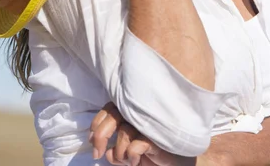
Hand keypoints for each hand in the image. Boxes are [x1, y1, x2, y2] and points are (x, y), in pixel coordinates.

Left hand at [90, 103, 234, 165]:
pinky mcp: (158, 137)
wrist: (177, 161)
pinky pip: (136, 144)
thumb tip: (104, 151)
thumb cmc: (150, 151)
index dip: (97, 123)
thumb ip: (115, 145)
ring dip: (119, 152)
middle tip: (97, 153)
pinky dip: (131, 154)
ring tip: (126, 160)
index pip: (109, 109)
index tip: (92, 141)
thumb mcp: (128, 149)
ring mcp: (150, 123)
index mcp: (131, 110)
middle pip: (114, 115)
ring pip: (124, 132)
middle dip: (101, 135)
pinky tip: (136, 160)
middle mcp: (140, 112)